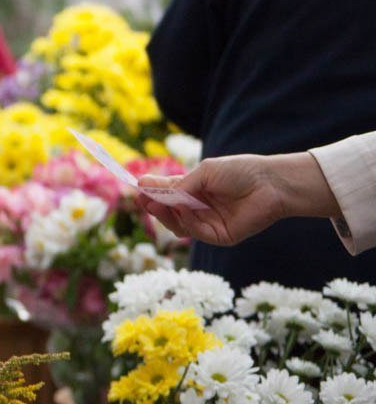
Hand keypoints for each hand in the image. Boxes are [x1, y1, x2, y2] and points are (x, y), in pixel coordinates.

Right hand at [138, 153, 337, 246]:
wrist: (270, 183)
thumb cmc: (239, 171)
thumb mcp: (205, 172)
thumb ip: (180, 184)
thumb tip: (152, 189)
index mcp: (194, 191)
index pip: (168, 194)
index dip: (152, 192)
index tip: (138, 187)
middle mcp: (199, 209)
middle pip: (169, 212)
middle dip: (154, 206)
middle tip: (142, 199)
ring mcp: (208, 224)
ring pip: (179, 225)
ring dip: (166, 214)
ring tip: (156, 203)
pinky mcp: (220, 236)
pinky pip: (196, 232)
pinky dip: (186, 221)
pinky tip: (183, 208)